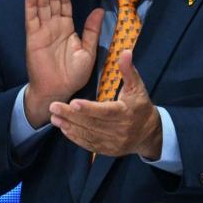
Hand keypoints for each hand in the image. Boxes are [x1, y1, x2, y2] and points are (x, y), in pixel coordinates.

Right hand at [24, 0, 102, 127]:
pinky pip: (31, 19)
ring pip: (42, 5)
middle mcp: (53, 25)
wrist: (58, 92)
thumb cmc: (73, 75)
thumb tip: (100, 9)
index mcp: (67, 27)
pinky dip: (30, 5)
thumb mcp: (88, 51)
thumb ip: (92, 31)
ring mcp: (42, 30)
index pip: (66, 2)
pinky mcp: (32, 38)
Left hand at [48, 50, 162, 158]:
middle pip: (93, 123)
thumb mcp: (137, 86)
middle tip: (53, 107)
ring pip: (89, 135)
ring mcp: (114, 143)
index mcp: (126, 113)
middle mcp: (120, 130)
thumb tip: (126, 51)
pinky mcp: (108, 150)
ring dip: (69, 126)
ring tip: (54, 117)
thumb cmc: (140, 105)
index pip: (106, 111)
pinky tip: (63, 129)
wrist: (149, 133)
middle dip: (71, 116)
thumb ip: (128, 70)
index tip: (73, 102)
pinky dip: (75, 137)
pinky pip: (90, 144)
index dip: (89, 108)